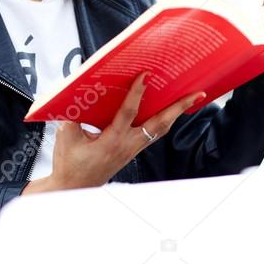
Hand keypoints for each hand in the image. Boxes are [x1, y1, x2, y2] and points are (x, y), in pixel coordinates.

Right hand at [22, 72, 205, 193]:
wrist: (74, 187)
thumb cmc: (70, 163)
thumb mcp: (67, 134)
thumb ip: (75, 112)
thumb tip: (81, 90)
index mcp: (112, 140)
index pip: (128, 113)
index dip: (136, 93)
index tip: (145, 76)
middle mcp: (128, 145)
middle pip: (160, 124)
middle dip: (179, 107)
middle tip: (196, 93)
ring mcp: (133, 149)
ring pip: (161, 129)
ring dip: (176, 114)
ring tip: (189, 98)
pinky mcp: (133, 151)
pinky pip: (154, 134)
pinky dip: (164, 121)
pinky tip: (169, 112)